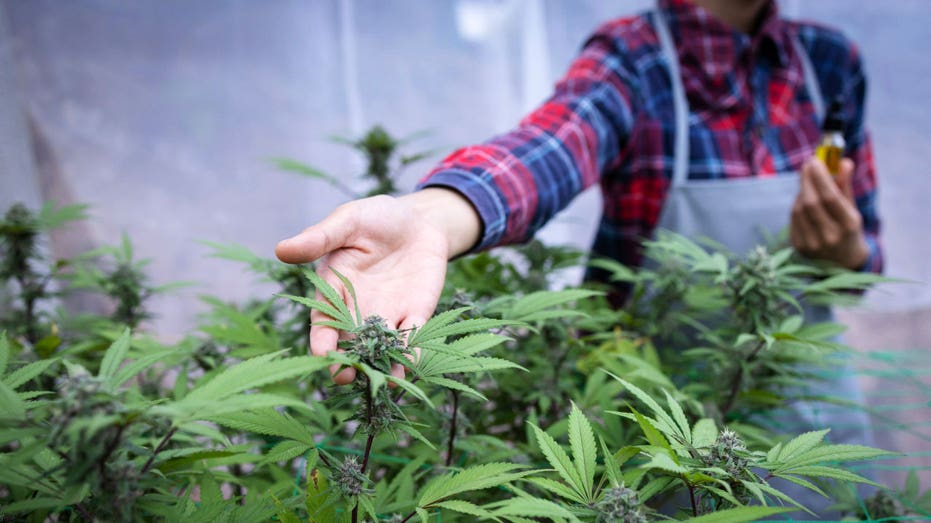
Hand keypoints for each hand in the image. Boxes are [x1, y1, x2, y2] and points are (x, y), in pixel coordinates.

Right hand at [275, 189, 480, 383]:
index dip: (322, 339)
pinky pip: (413, 337)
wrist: (418, 219)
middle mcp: (359, 309)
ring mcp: (388, 314)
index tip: (323, 354)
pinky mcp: (416, 313)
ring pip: (381, 347)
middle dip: (348, 362)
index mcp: (335, 289)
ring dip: (383, 365)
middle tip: (346, 377)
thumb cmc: (375, 218)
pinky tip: (412, 361)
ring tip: (385, 380)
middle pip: (350, 343)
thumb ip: (320, 237)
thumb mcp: (348, 221)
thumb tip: (281, 249)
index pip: (324, 320)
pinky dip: (412, 351)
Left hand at [789, 157, 868, 268]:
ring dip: (802, 191)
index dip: (820, 177)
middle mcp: (830, 236)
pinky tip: (803, 197)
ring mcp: (812, 244)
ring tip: (808, 180)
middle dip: (807, 180)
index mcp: (848, 226)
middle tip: (808, 164)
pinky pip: (794, 219)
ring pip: (799, 209)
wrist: (843, 264)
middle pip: (811, 202)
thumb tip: (843, 161)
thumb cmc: (849, 230)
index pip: (830, 197)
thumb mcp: (852, 210)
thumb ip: (845, 186)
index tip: (815, 160)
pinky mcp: (799, 247)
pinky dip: (797, 205)